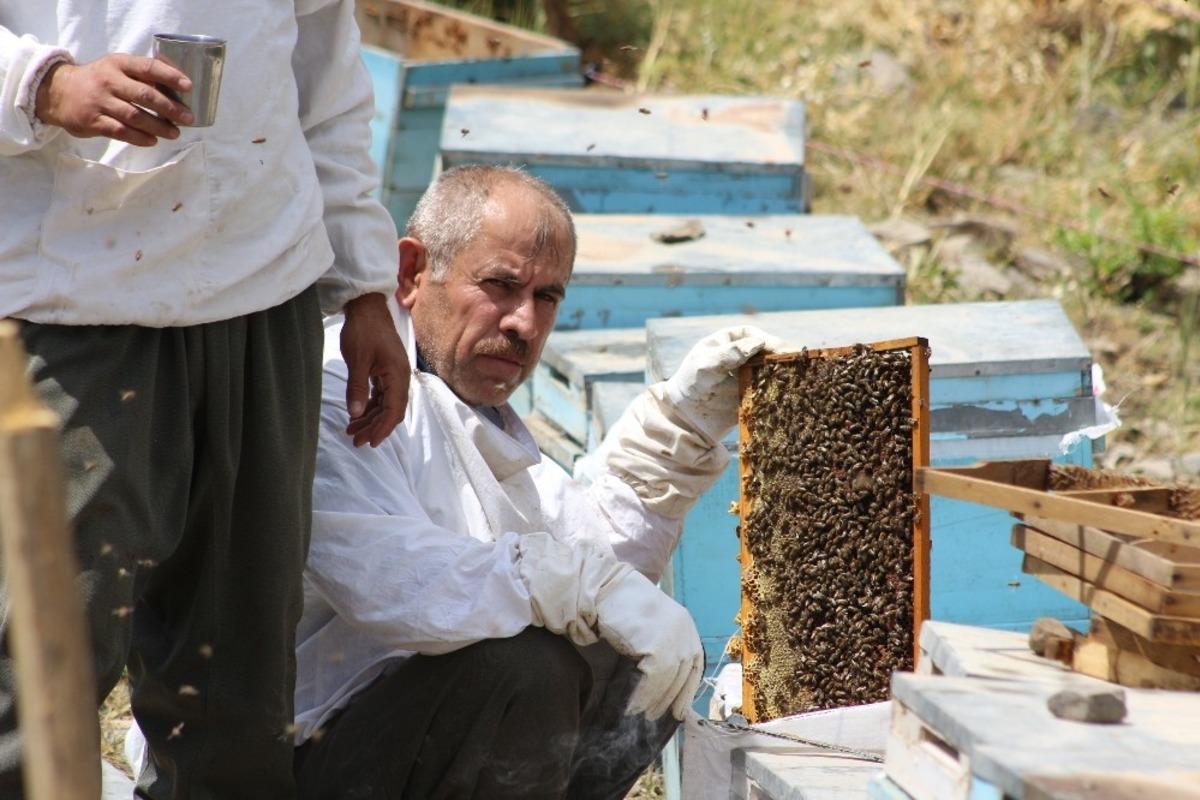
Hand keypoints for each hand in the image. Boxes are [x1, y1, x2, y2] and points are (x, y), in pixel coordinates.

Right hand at [34, 54, 194, 145]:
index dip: (170, 76)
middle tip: (188, 118)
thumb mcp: (116, 68)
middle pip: (144, 95)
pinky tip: (152, 140)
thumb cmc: (99, 80)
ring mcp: (99, 101)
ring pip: (135, 116)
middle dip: (170, 108)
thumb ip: (141, 76)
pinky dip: (139, 138)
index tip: (189, 86)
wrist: (58, 91)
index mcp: (118, 63)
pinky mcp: (92, 120)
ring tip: (174, 133)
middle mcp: (109, 80)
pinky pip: (121, 131)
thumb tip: (178, 91)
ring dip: (159, 126)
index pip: (148, 67)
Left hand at [340, 292, 410, 446]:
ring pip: (386, 404)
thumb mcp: (357, 360)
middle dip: (375, 427)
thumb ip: (357, 388)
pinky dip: (371, 406)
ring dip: (371, 419)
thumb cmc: (363, 330)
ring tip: (352, 431)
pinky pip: (382, 395)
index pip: (394, 410)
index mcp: (397, 374)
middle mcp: (400, 377)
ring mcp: (394, 374)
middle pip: (392, 410)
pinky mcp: (386, 371)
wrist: (366, 307)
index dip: (382, 428)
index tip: (370, 442)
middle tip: (356, 441)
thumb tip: (356, 414)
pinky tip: (358, 414)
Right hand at [596, 570, 703, 720]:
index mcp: (686, 625)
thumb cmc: (620, 608)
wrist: (602, 589)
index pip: (694, 664)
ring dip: (653, 701)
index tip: (679, 710)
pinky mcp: (658, 645)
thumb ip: (659, 648)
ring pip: (668, 680)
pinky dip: (643, 696)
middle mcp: (685, 629)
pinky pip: (654, 680)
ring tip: (638, 715)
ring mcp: (673, 637)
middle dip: (669, 699)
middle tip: (654, 717)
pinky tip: (631, 706)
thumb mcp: (649, 627)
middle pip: (682, 675)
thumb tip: (661, 684)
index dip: (687, 690)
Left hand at [665, 326, 784, 443]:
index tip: (779, 349)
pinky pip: (769, 389)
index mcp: (728, 341)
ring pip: (771, 369)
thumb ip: (728, 354)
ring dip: (784, 372)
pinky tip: (791, 393)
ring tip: (798, 376)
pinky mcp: (753, 393)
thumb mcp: (705, 365)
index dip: (767, 340)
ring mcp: (748, 374)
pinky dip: (780, 390)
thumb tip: (759, 343)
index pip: (752, 335)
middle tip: (795, 362)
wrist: (685, 416)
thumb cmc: (690, 384)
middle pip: (766, 351)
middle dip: (781, 355)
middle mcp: (741, 355)